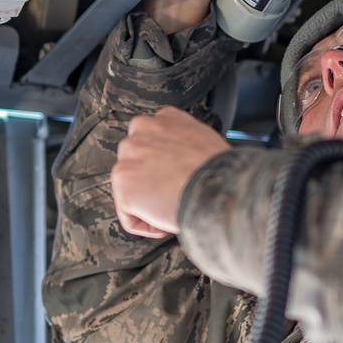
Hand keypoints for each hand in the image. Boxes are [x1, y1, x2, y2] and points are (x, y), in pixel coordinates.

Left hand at [111, 106, 230, 237]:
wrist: (217, 188)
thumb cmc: (219, 170)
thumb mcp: (204, 138)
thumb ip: (182, 141)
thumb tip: (180, 157)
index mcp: (164, 118)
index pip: (151, 138)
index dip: (163, 162)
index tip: (174, 173)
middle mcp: (141, 131)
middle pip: (135, 162)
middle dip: (151, 180)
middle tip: (174, 191)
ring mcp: (128, 157)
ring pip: (131, 190)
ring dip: (149, 203)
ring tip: (174, 204)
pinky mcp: (123, 185)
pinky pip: (130, 216)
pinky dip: (148, 224)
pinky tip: (167, 217)